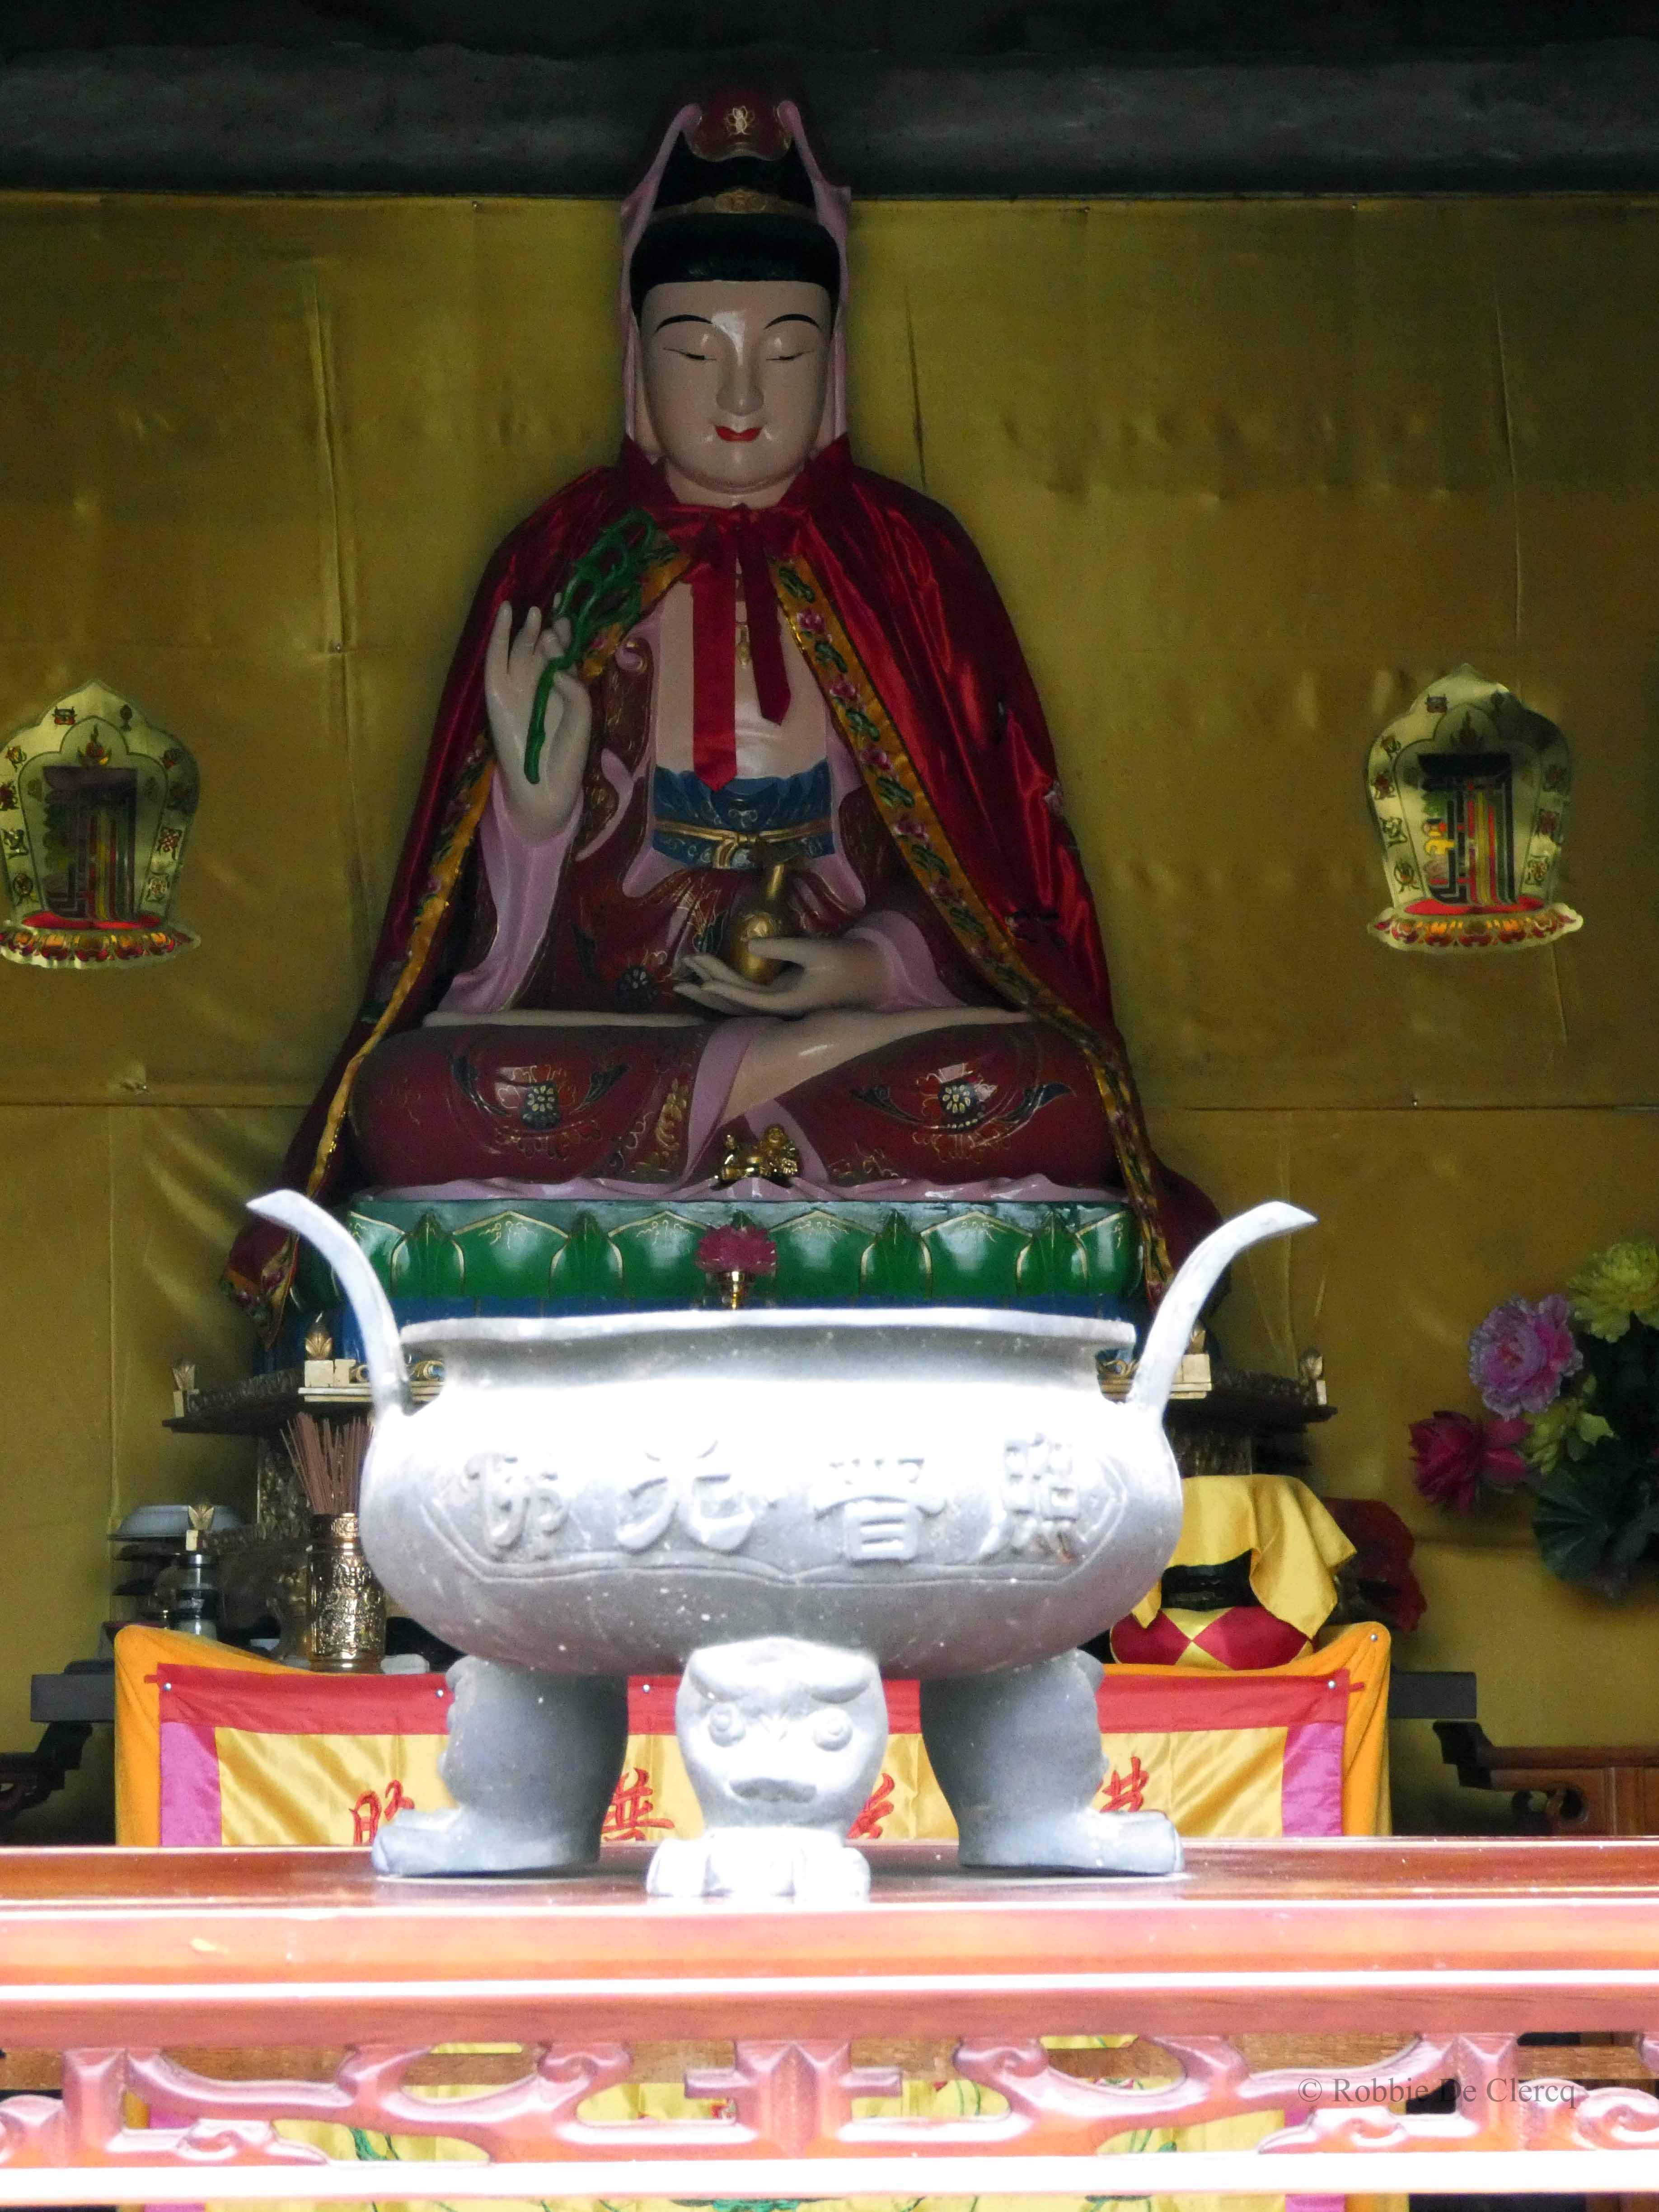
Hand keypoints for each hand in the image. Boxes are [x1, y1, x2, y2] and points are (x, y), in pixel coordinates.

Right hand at [483, 603, 590, 842]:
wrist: (546, 783)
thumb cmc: (568, 753)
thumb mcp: (581, 715)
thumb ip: (573, 686)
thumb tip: (556, 661)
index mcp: (561, 687)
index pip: (563, 653)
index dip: (566, 633)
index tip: (570, 615)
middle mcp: (538, 683)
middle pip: (542, 645)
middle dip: (549, 625)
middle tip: (557, 604)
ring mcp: (516, 686)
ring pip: (520, 647)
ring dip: (527, 627)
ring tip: (536, 610)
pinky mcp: (496, 692)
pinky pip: (496, 658)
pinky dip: (498, 635)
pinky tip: (504, 613)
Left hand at [675, 936, 888, 1015]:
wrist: (871, 975)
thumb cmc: (847, 962)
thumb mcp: (818, 951)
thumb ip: (784, 947)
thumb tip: (750, 942)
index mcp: (789, 1003)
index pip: (749, 999)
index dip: (725, 989)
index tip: (703, 979)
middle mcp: (778, 1008)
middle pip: (736, 1001)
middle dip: (710, 982)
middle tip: (686, 962)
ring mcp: (778, 1002)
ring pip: (738, 999)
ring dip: (714, 983)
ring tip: (691, 966)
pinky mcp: (781, 994)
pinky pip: (747, 992)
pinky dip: (728, 982)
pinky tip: (711, 972)